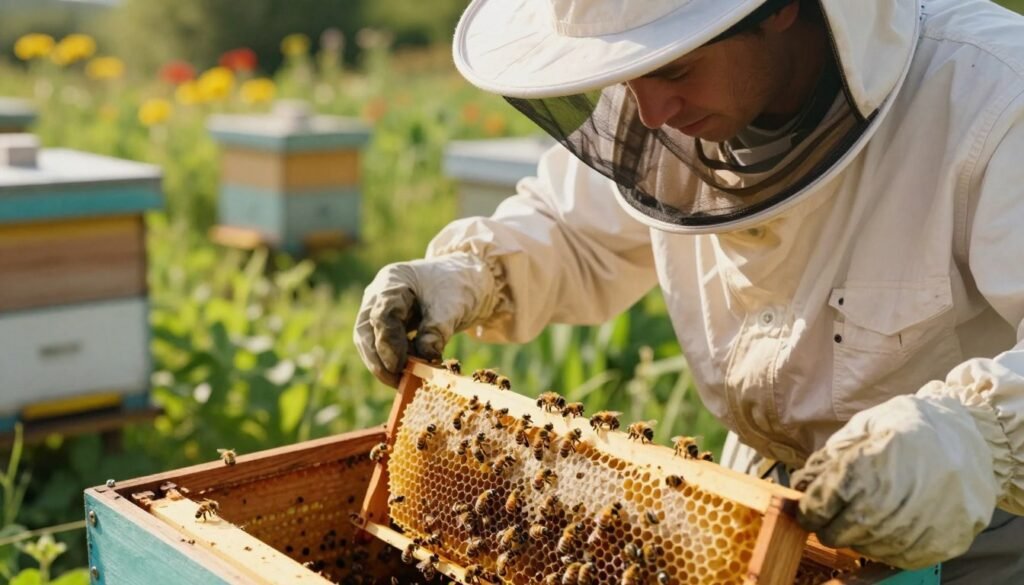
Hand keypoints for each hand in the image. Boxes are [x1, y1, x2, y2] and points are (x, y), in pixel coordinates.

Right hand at [353, 252, 502, 386]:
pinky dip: (394, 361)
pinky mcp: (387, 326)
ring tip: (405, 380)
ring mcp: (379, 310)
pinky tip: (411, 371)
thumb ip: (437, 329)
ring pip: (369, 342)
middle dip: (379, 360)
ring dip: (384, 364)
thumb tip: (424, 356)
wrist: (466, 281)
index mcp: (392, 281)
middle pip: (366, 331)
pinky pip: (383, 347)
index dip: (388, 342)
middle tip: (397, 381)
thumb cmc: (458, 286)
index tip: (399, 366)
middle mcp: (379, 295)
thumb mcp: (452, 306)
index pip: (382, 314)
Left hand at [792, 392, 999, 567]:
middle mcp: (890, 502)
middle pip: (838, 533)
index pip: (818, 505)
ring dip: (858, 535)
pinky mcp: (940, 544)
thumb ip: (830, 457)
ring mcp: (917, 527)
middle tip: (834, 513)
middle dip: (829, 525)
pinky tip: (891, 524)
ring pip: (866, 547)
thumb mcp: (865, 425)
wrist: (971, 438)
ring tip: (869, 512)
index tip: (807, 508)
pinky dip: (887, 545)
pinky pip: (898, 557)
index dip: (808, 509)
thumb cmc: (912, 427)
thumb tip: (802, 484)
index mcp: (866, 468)